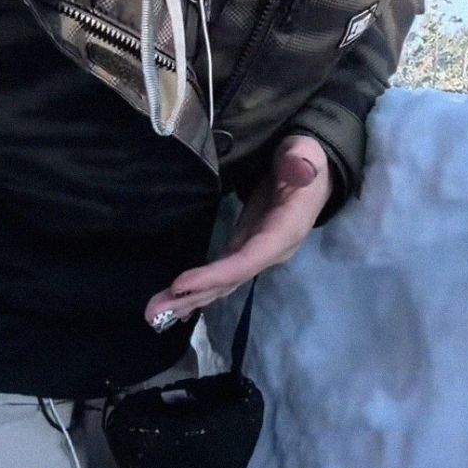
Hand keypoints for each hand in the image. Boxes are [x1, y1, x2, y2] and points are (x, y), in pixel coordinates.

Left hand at [143, 133, 331, 330]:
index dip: (216, 274)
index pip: (249, 259)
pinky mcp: (245, 248)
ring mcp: (256, 253)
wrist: (314, 172)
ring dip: (189, 299)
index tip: (181, 284)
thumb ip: (301, 161)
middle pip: (230, 280)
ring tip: (155, 314)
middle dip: (193, 296)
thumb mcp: (306, 154)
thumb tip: (299, 167)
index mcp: (285, 231)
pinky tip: (177, 305)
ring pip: (222, 283)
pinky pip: (221, 275)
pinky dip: (199, 290)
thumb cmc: (306, 159)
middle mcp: (270, 251)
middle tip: (154, 314)